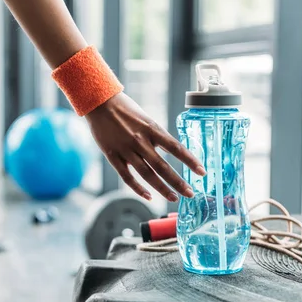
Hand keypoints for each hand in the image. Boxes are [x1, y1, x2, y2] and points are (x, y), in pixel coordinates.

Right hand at [85, 93, 205, 201]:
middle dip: (178, 182)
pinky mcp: (112, 156)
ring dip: (162, 188)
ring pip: (147, 174)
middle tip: (190, 194)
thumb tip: (172, 152)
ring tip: (174, 198)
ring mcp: (125, 150)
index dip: (190, 161)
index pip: (176, 148)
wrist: (100, 103)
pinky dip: (138, 188)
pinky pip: (127, 177)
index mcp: (152, 129)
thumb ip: (157, 136)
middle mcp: (140, 141)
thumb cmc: (126, 109)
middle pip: (162, 166)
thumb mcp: (146, 120)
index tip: (202, 172)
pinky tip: (148, 196)